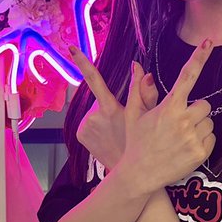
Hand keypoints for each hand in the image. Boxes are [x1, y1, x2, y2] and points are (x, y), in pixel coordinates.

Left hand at [69, 45, 156, 169]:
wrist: (128, 172)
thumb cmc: (143, 143)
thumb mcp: (149, 117)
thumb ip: (145, 91)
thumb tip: (139, 67)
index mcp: (111, 109)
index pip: (95, 80)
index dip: (83, 63)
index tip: (72, 49)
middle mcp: (94, 117)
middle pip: (99, 100)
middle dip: (108, 105)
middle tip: (121, 121)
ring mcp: (85, 127)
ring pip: (94, 112)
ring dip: (103, 117)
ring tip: (115, 131)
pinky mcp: (80, 134)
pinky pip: (88, 123)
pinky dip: (96, 126)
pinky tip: (107, 136)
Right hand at [118, 42, 215, 195]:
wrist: (139, 174)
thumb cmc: (135, 142)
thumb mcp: (132, 114)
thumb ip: (138, 89)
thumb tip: (138, 66)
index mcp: (168, 108)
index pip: (187, 76)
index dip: (198, 57)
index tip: (208, 42)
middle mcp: (183, 121)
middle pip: (204, 104)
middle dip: (195, 111)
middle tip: (178, 123)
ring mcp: (193, 138)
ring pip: (209, 121)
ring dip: (199, 126)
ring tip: (179, 137)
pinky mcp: (200, 153)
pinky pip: (212, 138)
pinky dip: (202, 141)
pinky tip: (185, 148)